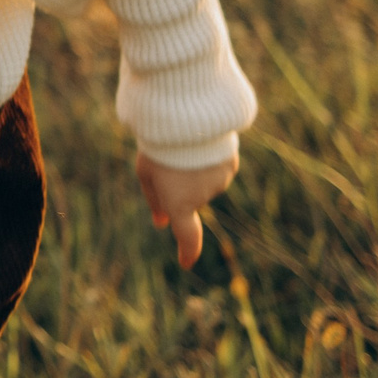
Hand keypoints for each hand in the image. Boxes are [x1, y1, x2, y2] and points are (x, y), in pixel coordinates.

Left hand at [137, 151, 238, 267]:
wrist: (185, 115)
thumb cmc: (158, 145)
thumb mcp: (146, 173)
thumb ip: (155, 200)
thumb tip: (161, 223)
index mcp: (179, 203)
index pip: (187, 236)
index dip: (187, 251)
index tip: (185, 263)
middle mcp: (203, 197)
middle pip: (191, 197)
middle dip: (181, 184)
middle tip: (168, 160)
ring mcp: (220, 181)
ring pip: (206, 182)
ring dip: (196, 171)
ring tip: (184, 147)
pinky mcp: (231, 164)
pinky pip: (218, 167)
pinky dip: (209, 160)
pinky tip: (201, 142)